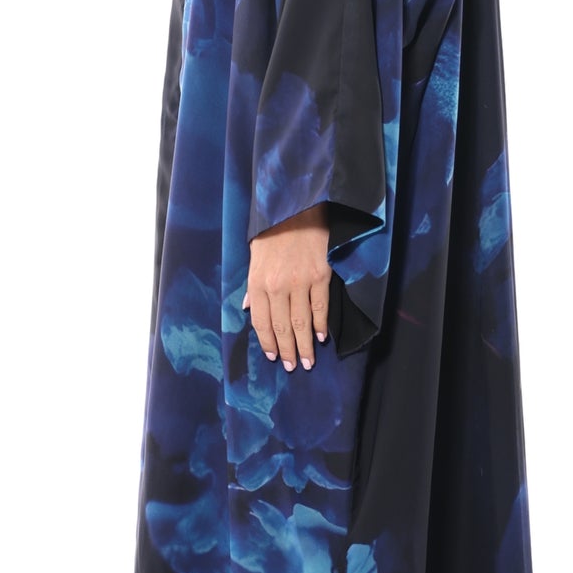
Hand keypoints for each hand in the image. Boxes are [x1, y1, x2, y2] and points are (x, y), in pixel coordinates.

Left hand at [245, 206, 331, 370]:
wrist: (297, 205)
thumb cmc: (274, 229)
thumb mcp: (255, 254)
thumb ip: (253, 284)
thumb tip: (250, 308)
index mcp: (258, 281)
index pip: (261, 321)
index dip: (268, 342)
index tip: (274, 357)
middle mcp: (277, 285)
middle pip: (282, 327)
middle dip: (288, 350)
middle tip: (294, 367)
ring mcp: (300, 281)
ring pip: (302, 322)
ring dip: (306, 345)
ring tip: (309, 361)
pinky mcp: (321, 275)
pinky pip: (321, 307)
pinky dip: (322, 325)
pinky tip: (322, 337)